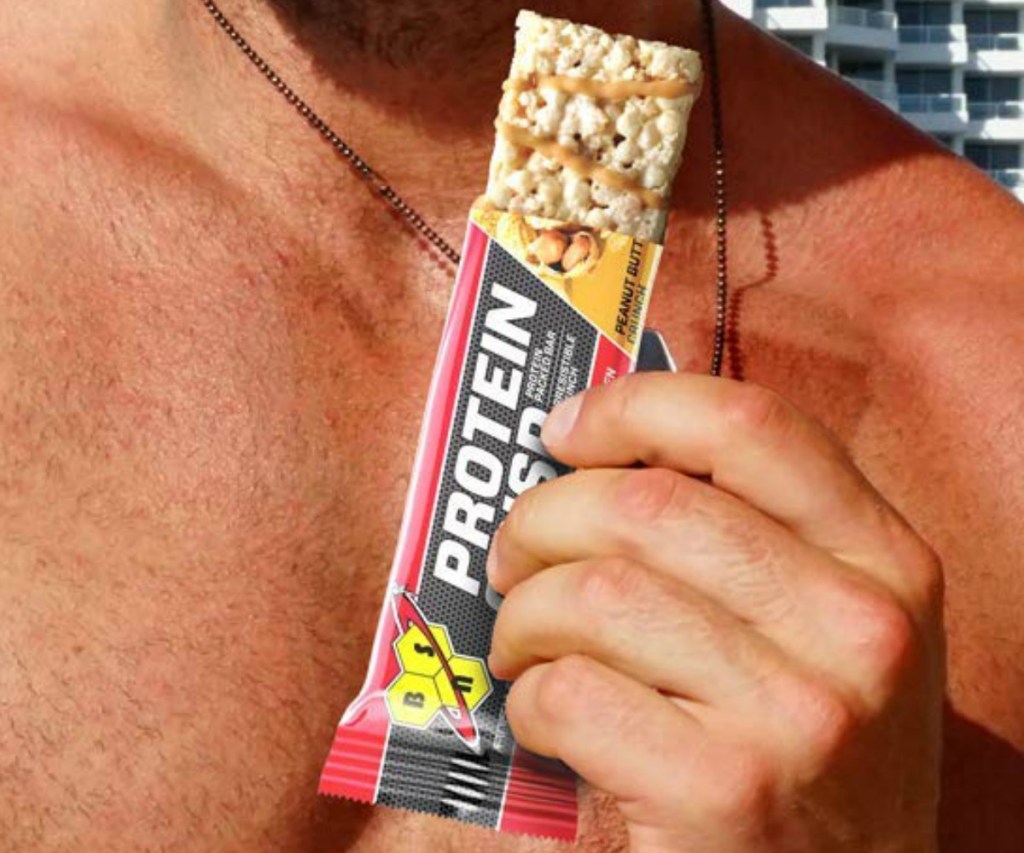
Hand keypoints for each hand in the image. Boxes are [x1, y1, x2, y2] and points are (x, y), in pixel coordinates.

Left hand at [487, 373, 944, 851]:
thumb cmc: (814, 746)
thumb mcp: (828, 625)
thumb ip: (752, 532)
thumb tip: (598, 451)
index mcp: (884, 562)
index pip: (748, 424)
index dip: (633, 408)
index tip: (566, 429)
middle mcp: (858, 630)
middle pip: (643, 505)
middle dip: (540, 520)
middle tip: (513, 555)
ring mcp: (797, 715)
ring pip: (594, 594)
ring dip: (524, 615)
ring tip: (523, 642)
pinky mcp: (724, 791)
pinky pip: (571, 693)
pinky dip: (529, 696)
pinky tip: (545, 712)